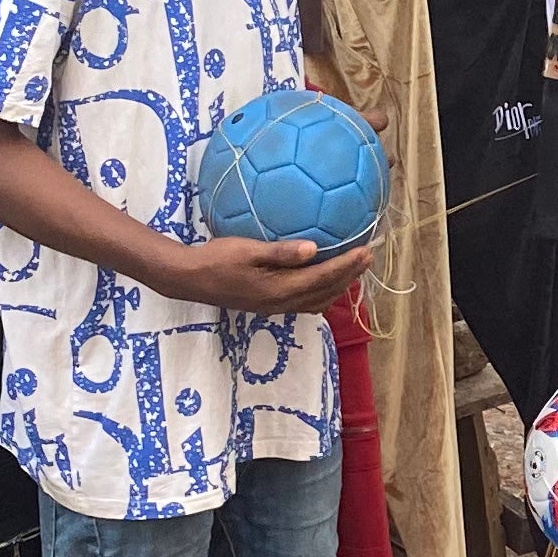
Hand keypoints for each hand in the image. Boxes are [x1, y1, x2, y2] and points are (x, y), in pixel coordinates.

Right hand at [156, 235, 370, 316]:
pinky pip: (304, 302)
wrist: (190, 279)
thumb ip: (281, 252)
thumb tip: (314, 249)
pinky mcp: (268, 305)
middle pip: (325, 292)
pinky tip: (322, 279)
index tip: (366, 251)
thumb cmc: (216, 259)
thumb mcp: (248, 250)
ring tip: (353, 269)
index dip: (347, 266)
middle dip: (349, 276)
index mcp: (279, 290)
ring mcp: (275, 307)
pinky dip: (321, 291)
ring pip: (317, 300)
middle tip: (368, 257)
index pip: (322, 278)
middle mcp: (282, 303)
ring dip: (337, 286)